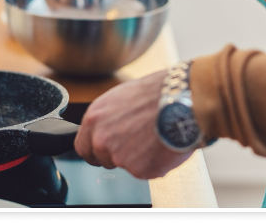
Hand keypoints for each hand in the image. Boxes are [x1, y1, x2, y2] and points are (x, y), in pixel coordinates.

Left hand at [74, 70, 193, 178]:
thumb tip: (111, 126)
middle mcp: (101, 138)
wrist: (182, 100)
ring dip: (137, 158)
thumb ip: (109, 117)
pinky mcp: (137, 169)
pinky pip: (144, 172)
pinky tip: (163, 146)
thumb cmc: (158, 92)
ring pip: (124, 165)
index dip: (96, 150)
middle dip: (117, 155)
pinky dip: (154, 164)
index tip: (106, 150)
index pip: (83, 147)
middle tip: (137, 143)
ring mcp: (118, 156)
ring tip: (154, 139)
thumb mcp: (122, 97)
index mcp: (94, 117)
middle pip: (101, 160)